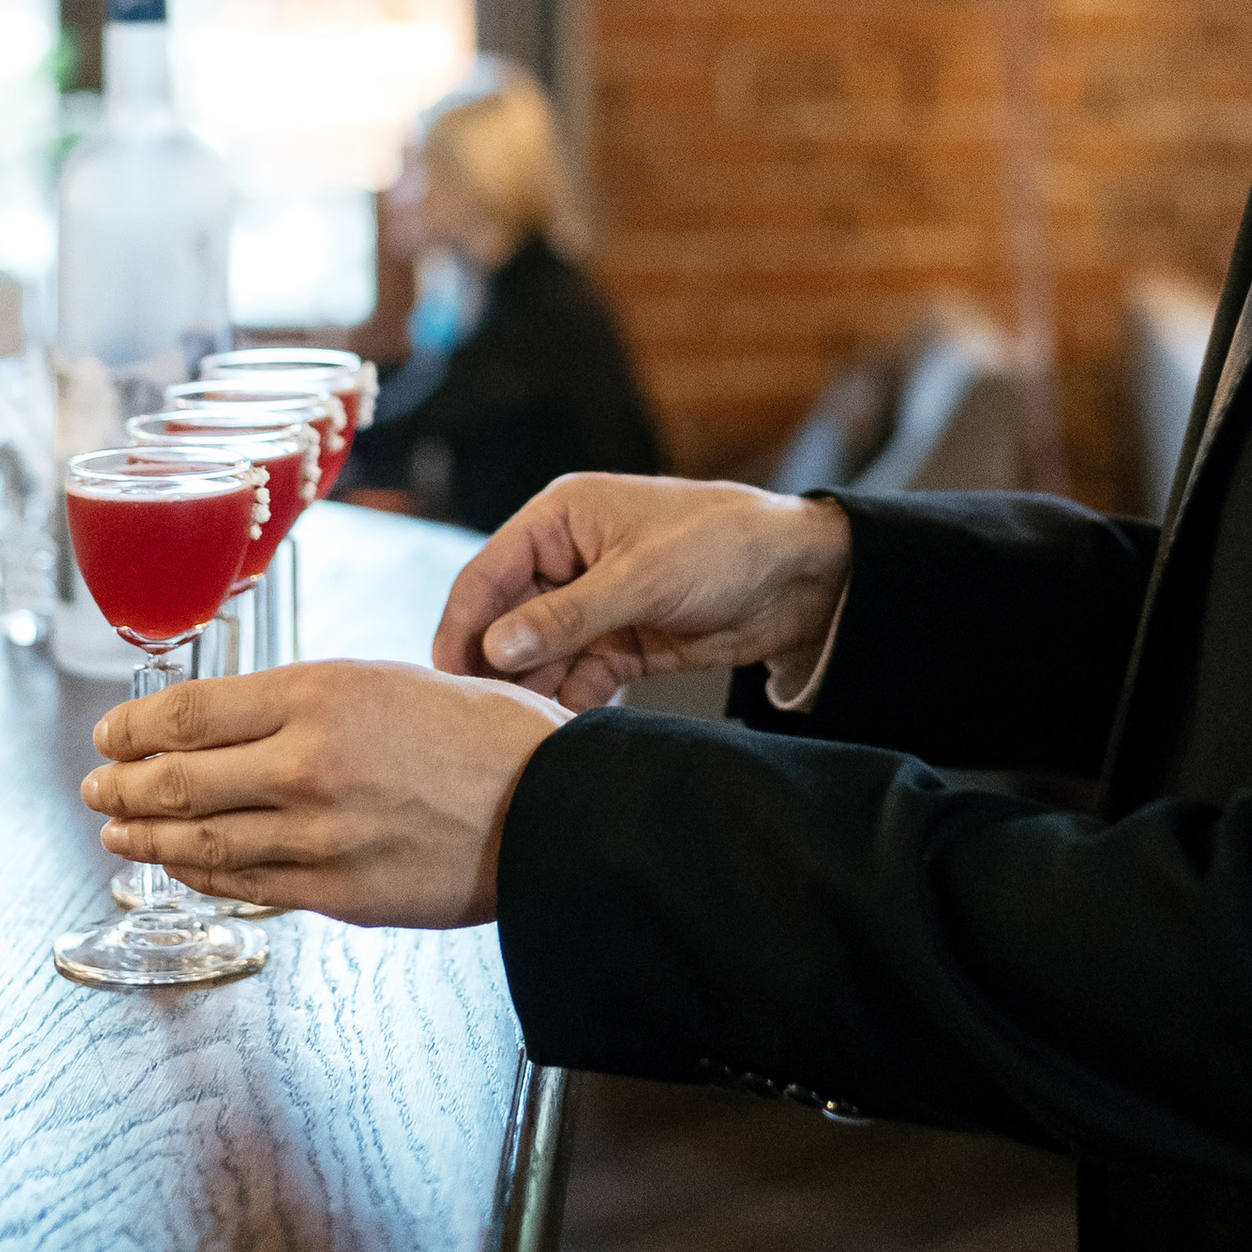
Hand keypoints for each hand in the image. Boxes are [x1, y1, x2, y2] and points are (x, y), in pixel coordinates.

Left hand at [82, 658, 566, 927]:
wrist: (550, 807)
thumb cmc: (484, 736)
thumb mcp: (388, 682)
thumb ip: (307, 702)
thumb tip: (235, 722)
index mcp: (318, 694)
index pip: (187, 713)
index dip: (131, 729)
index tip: (109, 736)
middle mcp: (305, 762)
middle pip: (174, 779)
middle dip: (120, 788)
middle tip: (96, 789)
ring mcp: (315, 834)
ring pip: (198, 839)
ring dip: (144, 838)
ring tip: (117, 834)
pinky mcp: (333, 891)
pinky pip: (242, 884)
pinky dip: (198, 875)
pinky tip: (179, 865)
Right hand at [433, 473, 851, 709]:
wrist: (803, 578)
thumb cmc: (724, 545)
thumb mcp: (642, 577)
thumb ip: (566, 616)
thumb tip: (493, 648)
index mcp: (561, 518)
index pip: (488, 573)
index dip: (463, 625)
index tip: (447, 682)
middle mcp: (568, 560)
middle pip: (507, 620)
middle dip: (496, 668)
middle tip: (482, 721)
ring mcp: (595, 605)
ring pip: (540, 656)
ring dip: (533, 692)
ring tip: (523, 733)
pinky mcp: (622, 643)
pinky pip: (578, 678)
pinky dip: (569, 703)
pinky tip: (562, 731)